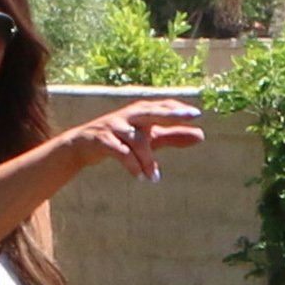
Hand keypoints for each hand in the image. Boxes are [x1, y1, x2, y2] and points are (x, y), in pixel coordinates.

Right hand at [68, 98, 204, 181]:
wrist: (83, 145)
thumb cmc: (123, 139)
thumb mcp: (149, 137)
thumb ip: (173, 136)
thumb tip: (201, 135)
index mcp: (141, 112)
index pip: (161, 106)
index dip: (177, 109)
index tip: (196, 115)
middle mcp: (128, 116)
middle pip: (150, 112)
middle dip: (170, 114)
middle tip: (189, 118)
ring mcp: (114, 126)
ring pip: (137, 140)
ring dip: (148, 161)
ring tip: (154, 178)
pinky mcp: (101, 139)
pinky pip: (120, 152)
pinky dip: (132, 165)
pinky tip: (140, 177)